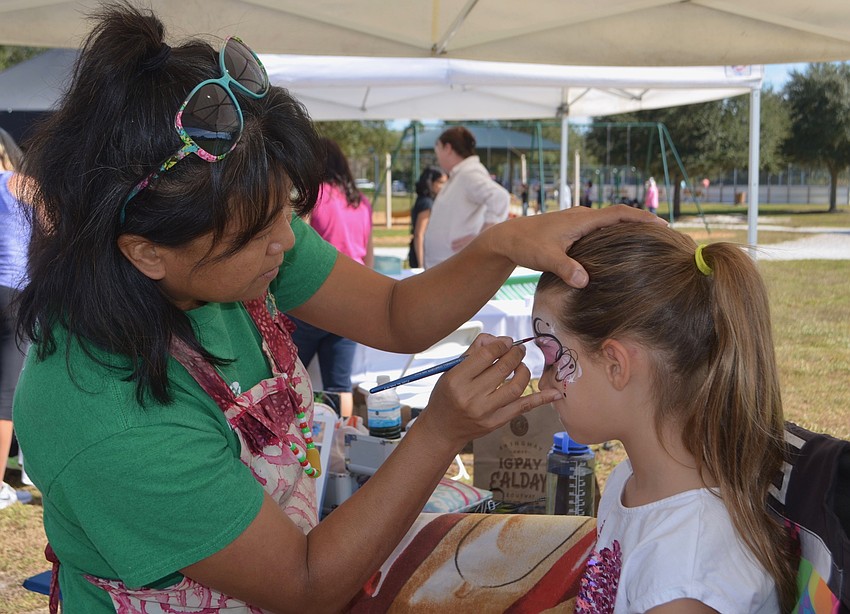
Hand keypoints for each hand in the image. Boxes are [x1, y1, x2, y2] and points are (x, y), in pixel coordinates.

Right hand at [416, 334, 562, 451]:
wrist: (442, 429)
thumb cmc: (446, 395)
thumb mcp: (451, 371)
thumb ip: (474, 352)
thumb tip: (499, 339)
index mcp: (456, 380)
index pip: (486, 355)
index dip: (501, 344)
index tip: (507, 342)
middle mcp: (471, 396)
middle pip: (503, 368)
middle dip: (515, 354)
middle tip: (519, 350)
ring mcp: (485, 411)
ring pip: (516, 386)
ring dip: (524, 371)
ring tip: (521, 366)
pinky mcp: (496, 422)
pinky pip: (523, 407)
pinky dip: (541, 399)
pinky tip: (555, 394)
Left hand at [484, 205, 665, 286]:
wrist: (507, 239)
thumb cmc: (526, 245)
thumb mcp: (546, 257)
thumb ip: (566, 268)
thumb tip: (585, 281)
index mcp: (582, 219)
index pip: (618, 213)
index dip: (641, 217)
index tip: (662, 223)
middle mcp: (582, 217)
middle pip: (619, 216)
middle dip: (641, 223)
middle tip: (664, 235)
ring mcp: (577, 223)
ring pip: (609, 224)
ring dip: (627, 229)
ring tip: (648, 242)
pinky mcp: (572, 231)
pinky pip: (599, 230)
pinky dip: (613, 236)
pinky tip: (619, 249)